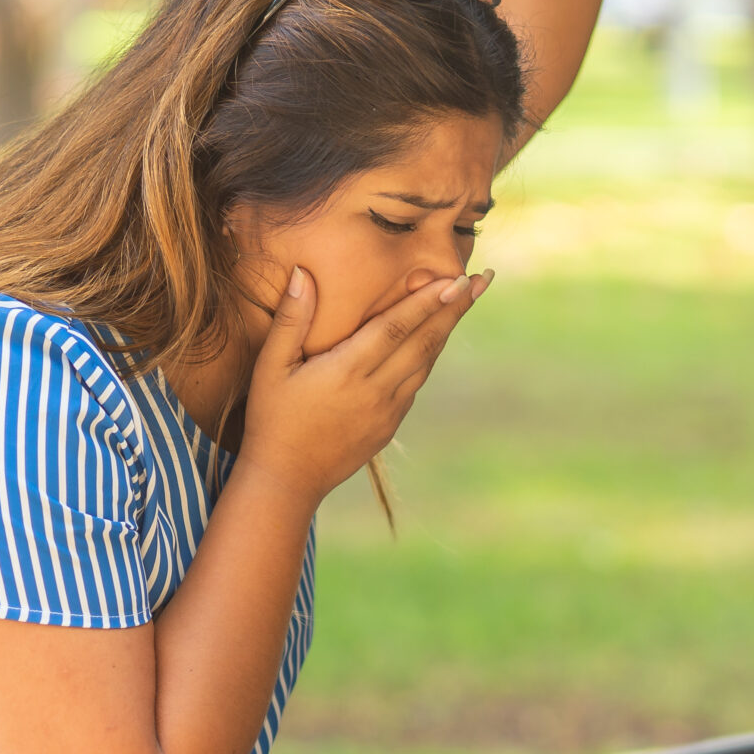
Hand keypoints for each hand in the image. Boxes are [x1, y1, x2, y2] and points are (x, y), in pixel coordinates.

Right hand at [236, 265, 487, 503]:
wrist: (287, 480)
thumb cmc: (272, 418)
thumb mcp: (270, 367)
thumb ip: (291, 319)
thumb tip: (302, 273)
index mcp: (347, 371)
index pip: (396, 328)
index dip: (428, 302)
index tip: (456, 278)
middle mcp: (375, 390)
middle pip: (424, 342)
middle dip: (454, 308)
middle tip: (483, 279)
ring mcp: (388, 411)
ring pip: (426, 362)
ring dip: (448, 329)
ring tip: (468, 299)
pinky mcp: (391, 425)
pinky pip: (416, 383)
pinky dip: (430, 355)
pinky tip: (437, 337)